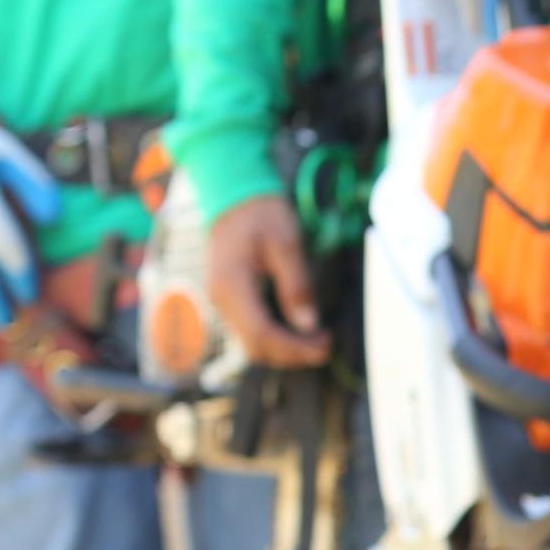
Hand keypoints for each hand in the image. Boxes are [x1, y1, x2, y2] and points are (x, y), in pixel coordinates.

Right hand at [208, 195, 330, 368]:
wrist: (233, 195)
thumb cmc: (262, 213)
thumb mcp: (287, 243)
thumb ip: (297, 285)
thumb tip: (308, 325)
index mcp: (232, 285)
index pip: (262, 334)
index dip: (295, 348)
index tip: (326, 345)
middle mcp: (221, 299)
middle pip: (256, 346)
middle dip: (294, 354)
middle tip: (327, 344)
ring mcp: (223, 302)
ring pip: (253, 343)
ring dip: (287, 350)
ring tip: (319, 340)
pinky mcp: (231, 301)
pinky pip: (252, 331)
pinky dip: (278, 339)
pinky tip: (300, 331)